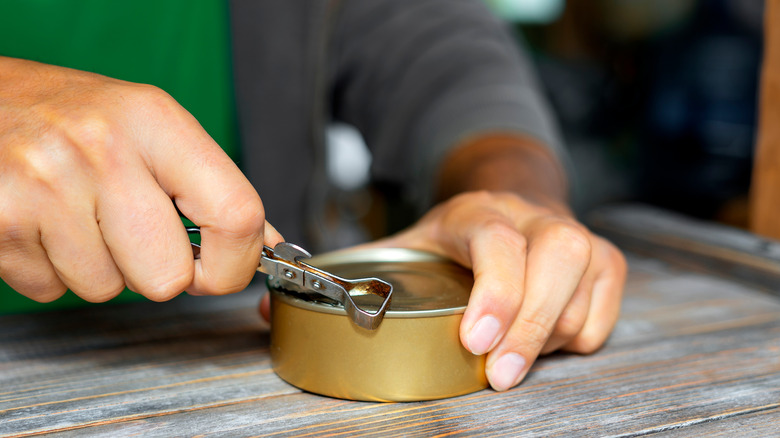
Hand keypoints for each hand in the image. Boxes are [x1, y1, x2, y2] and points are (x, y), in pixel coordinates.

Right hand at [0, 57, 282, 302]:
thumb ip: (212, 187)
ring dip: (97, 266)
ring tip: (76, 215)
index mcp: (155, 121)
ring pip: (105, 290)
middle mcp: (102, 149)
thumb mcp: (152, 128)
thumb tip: (265, 243)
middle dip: (155, 271)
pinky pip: (52, 290)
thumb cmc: (72, 116)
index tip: (220, 266)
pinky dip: (51, 269)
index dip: (235, 263)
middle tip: (131, 232)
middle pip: (167, 277)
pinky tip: (45, 223)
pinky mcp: (0, 221)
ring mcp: (45, 186)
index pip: (236, 215)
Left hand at [357, 191, 625, 390]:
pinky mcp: (604, 260)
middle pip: (558, 255)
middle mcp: (531, 215)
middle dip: (531, 324)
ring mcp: (575, 234)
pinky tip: (543, 339)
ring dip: (547, 337)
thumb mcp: (408, 245)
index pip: (497, 240)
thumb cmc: (454, 240)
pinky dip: (577, 338)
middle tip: (500, 375)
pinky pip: (603, 312)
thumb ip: (366, 273)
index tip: (475, 341)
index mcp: (477, 210)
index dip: (495, 291)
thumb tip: (300, 306)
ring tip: (512, 352)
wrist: (508, 208)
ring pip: (583, 289)